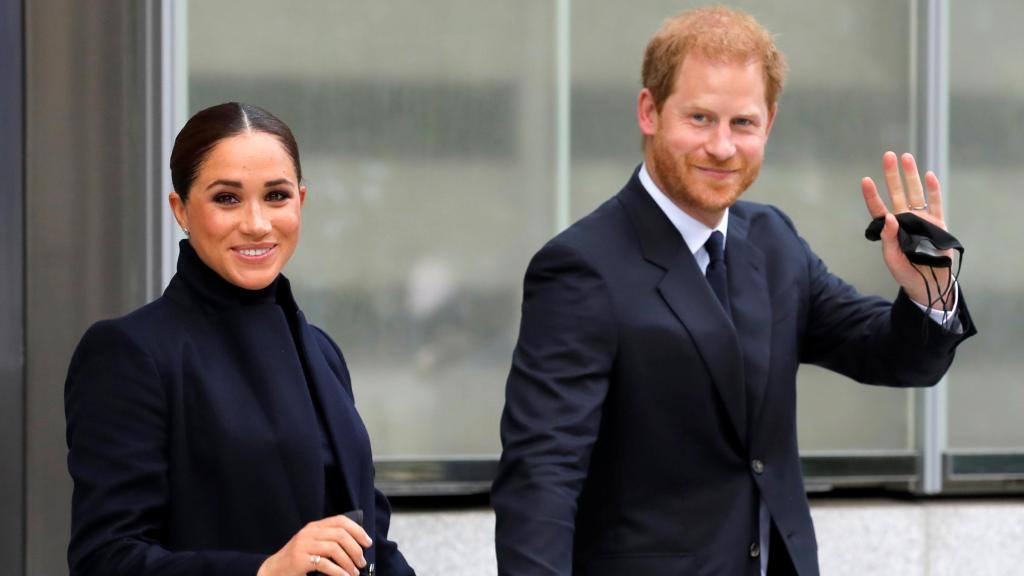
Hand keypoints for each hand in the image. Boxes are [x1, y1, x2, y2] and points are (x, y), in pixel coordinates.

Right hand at [257, 515, 371, 575]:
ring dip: (348, 562)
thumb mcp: (313, 544)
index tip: (367, 542)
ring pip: (335, 548)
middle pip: (340, 534)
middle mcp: (309, 532)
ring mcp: (303, 545)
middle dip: (355, 549)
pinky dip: (339, 572)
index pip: (340, 521)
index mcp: (315, 526)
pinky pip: (325, 564)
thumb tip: (356, 545)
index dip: (357, 530)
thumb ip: (329, 540)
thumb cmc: (297, 559)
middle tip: (361, 562)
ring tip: (354, 573)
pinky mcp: (300, 559)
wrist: (273, 570)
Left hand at [861, 151, 953, 309]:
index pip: (878, 209)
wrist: (929, 284)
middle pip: (896, 193)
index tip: (866, 180)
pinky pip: (935, 203)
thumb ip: (888, 239)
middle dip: (892, 175)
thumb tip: (888, 216)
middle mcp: (904, 220)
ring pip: (915, 193)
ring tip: (906, 157)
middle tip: (888, 156)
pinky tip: (929, 175)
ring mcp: (921, 220)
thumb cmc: (906, 273)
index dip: (872, 195)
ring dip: (911, 176)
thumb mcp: (892, 259)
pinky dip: (933, 189)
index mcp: (889, 229)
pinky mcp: (938, 224)